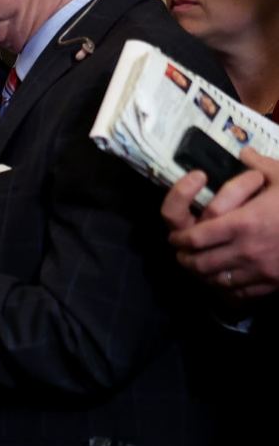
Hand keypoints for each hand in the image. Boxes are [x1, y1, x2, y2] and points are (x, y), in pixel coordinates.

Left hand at [160, 151, 278, 299]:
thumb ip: (258, 164)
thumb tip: (242, 152)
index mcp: (242, 223)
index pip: (193, 237)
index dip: (178, 238)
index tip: (177, 235)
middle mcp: (246, 251)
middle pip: (197, 263)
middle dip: (184, 257)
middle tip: (182, 251)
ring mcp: (260, 271)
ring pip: (214, 281)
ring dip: (202, 273)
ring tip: (199, 264)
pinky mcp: (273, 285)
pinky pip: (239, 293)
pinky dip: (226, 288)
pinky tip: (225, 278)